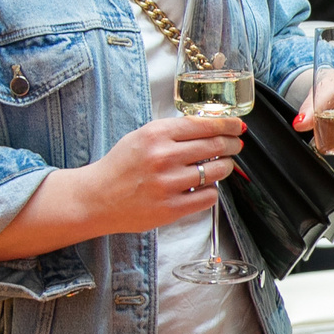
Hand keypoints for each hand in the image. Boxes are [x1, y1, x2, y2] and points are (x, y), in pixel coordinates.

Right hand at [77, 114, 243, 234]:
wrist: (95, 198)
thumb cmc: (120, 167)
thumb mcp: (141, 137)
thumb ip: (172, 132)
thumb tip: (209, 127)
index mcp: (156, 134)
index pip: (204, 124)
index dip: (227, 125)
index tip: (237, 126)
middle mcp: (163, 157)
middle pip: (215, 145)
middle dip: (232, 144)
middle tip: (236, 145)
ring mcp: (168, 184)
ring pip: (216, 171)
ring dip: (225, 167)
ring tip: (221, 166)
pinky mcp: (171, 208)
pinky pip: (208, 196)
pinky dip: (211, 190)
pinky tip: (204, 187)